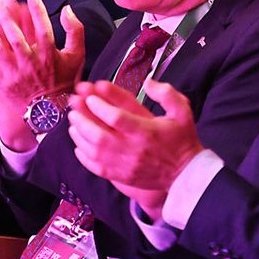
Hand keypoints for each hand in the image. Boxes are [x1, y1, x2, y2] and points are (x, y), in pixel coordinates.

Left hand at [0, 0, 86, 150]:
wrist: (51, 112)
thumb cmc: (64, 81)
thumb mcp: (77, 56)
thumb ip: (75, 31)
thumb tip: (68, 10)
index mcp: (49, 56)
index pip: (43, 30)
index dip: (38, 12)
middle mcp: (30, 64)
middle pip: (15, 37)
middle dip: (6, 17)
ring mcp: (14, 74)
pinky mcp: (2, 83)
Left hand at [68, 78, 203, 215]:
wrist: (186, 173)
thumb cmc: (182, 139)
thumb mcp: (182, 111)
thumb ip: (166, 93)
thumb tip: (148, 82)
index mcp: (146, 131)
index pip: (116, 118)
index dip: (100, 106)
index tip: (91, 96)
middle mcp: (133, 149)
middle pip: (99, 135)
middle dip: (83, 120)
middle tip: (74, 108)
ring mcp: (126, 165)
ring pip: (94, 152)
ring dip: (79, 136)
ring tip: (73, 122)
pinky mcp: (122, 176)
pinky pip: (97, 168)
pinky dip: (84, 156)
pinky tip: (78, 145)